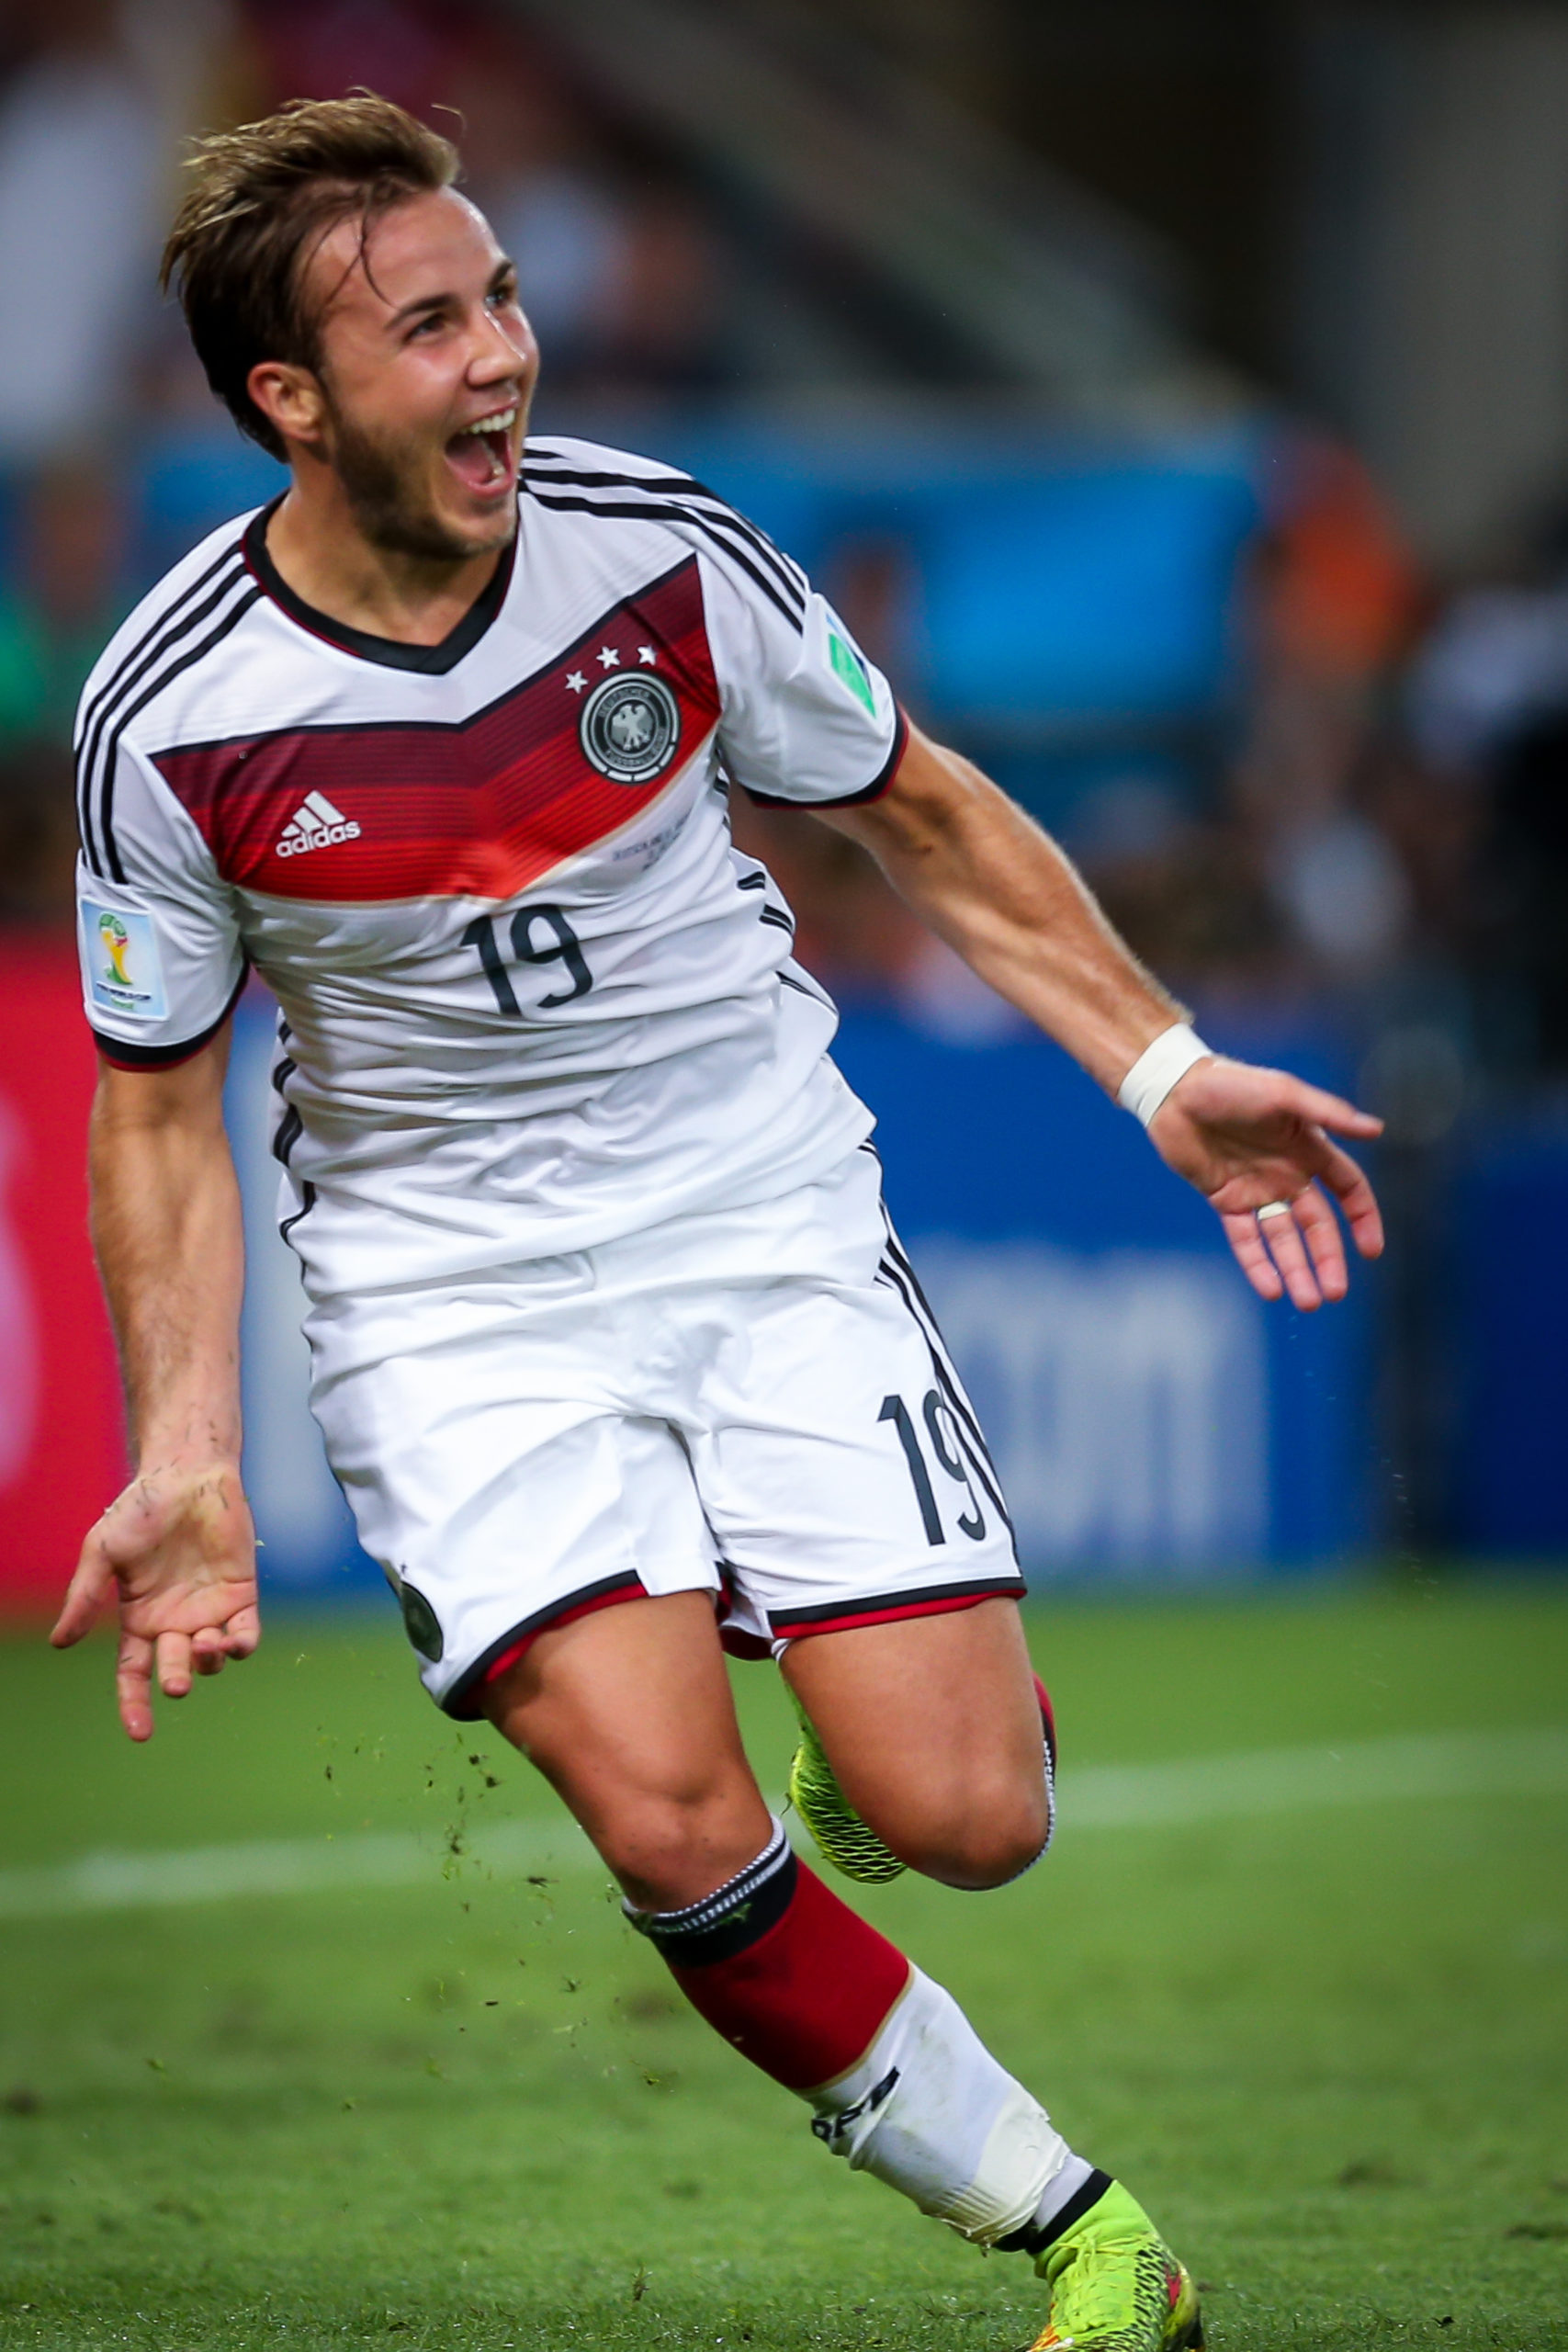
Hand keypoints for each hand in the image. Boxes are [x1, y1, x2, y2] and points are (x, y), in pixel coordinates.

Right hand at [51, 1462, 259, 1740]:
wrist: (187, 1475)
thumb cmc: (139, 1510)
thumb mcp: (101, 1553)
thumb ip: (84, 1597)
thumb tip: (59, 1644)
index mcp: (138, 1619)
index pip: (133, 1673)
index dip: (133, 1704)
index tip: (140, 1733)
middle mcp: (174, 1622)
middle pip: (173, 1668)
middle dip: (174, 1680)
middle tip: (176, 1683)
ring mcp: (209, 1611)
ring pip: (211, 1658)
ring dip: (208, 1660)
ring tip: (205, 1644)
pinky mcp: (241, 1595)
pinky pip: (246, 1634)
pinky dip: (242, 1646)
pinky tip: (234, 1642)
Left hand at [1148, 1055, 1383, 1309]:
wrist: (1175, 1090)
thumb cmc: (1233, 1083)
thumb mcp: (1284, 1094)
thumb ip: (1329, 1114)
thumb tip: (1377, 1130)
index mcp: (1310, 1148)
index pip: (1348, 1190)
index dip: (1363, 1219)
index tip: (1371, 1251)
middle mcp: (1288, 1173)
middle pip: (1317, 1225)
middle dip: (1328, 1259)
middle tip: (1334, 1293)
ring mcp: (1257, 1189)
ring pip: (1283, 1239)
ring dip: (1296, 1269)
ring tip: (1307, 1302)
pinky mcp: (1226, 1199)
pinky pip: (1246, 1238)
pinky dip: (1257, 1264)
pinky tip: (1271, 1289)